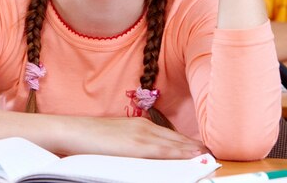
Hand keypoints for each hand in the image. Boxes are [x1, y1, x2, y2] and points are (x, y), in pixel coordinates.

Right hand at [51, 116, 207, 158]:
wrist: (73, 132)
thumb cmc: (92, 140)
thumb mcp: (119, 141)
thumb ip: (137, 147)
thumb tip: (152, 158)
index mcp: (142, 127)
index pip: (173, 138)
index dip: (190, 147)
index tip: (203, 154)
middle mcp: (146, 128)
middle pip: (178, 141)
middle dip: (195, 151)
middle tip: (213, 159)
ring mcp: (142, 135)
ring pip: (175, 145)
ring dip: (192, 153)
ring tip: (209, 160)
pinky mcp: (137, 144)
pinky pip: (164, 152)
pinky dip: (180, 155)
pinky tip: (192, 160)